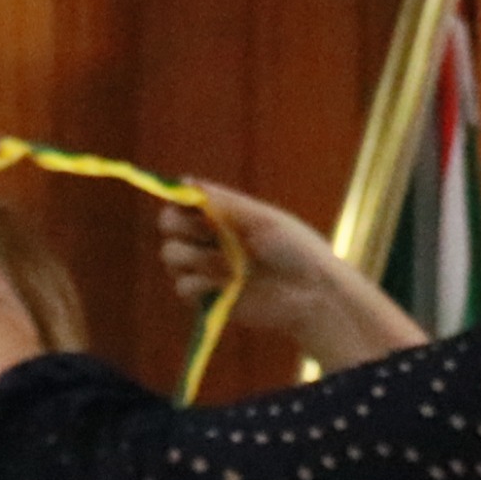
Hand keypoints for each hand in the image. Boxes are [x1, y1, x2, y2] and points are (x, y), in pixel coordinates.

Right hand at [158, 181, 422, 368]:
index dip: (179, 201)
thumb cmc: (294, 249)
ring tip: (228, 264)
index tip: (191, 206)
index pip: (182, 202)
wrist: (312, 292)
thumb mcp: (260, 219)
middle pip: (168, 226)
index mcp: (223, 216)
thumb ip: (222, 203)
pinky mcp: (208, 299)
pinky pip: (182, 286)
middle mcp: (210, 240)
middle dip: (182, 227)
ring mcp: (207, 270)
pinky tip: (226, 284)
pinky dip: (199, 283)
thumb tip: (184, 181)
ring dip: (194, 255)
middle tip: (210, 234)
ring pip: (171, 255)